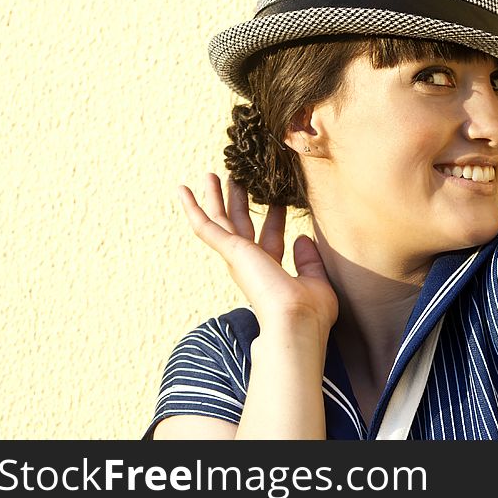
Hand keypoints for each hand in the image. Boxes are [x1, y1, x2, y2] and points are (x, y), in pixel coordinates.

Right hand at [177, 173, 337, 333]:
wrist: (296, 324)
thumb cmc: (309, 313)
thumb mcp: (315, 280)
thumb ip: (309, 260)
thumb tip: (302, 237)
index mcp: (270, 272)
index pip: (271, 237)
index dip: (276, 215)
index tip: (281, 196)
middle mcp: (250, 264)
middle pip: (241, 225)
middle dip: (240, 201)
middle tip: (238, 178)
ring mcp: (237, 258)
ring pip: (221, 220)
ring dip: (215, 197)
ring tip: (212, 174)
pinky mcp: (229, 251)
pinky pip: (205, 226)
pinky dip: (192, 207)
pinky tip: (181, 190)